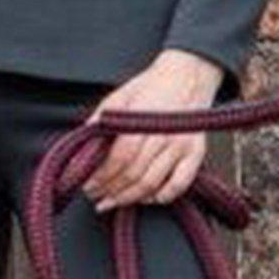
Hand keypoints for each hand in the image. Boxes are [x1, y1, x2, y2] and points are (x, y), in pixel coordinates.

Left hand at [79, 49, 228, 213]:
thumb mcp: (119, 97)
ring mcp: (181, 147)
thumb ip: (100, 122)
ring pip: (152, 184)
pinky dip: (162, 197)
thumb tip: (83, 147)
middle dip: (111, 191)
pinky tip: (146, 198)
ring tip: (113, 201)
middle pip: (134, 175)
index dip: (102, 177)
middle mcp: (164, 136)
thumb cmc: (152, 86)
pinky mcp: (196, 153)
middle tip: (96, 196)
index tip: (89, 185)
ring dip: (129, 198)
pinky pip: (179, 185)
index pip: (120, 159)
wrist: (187, 76)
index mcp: (144, 121)